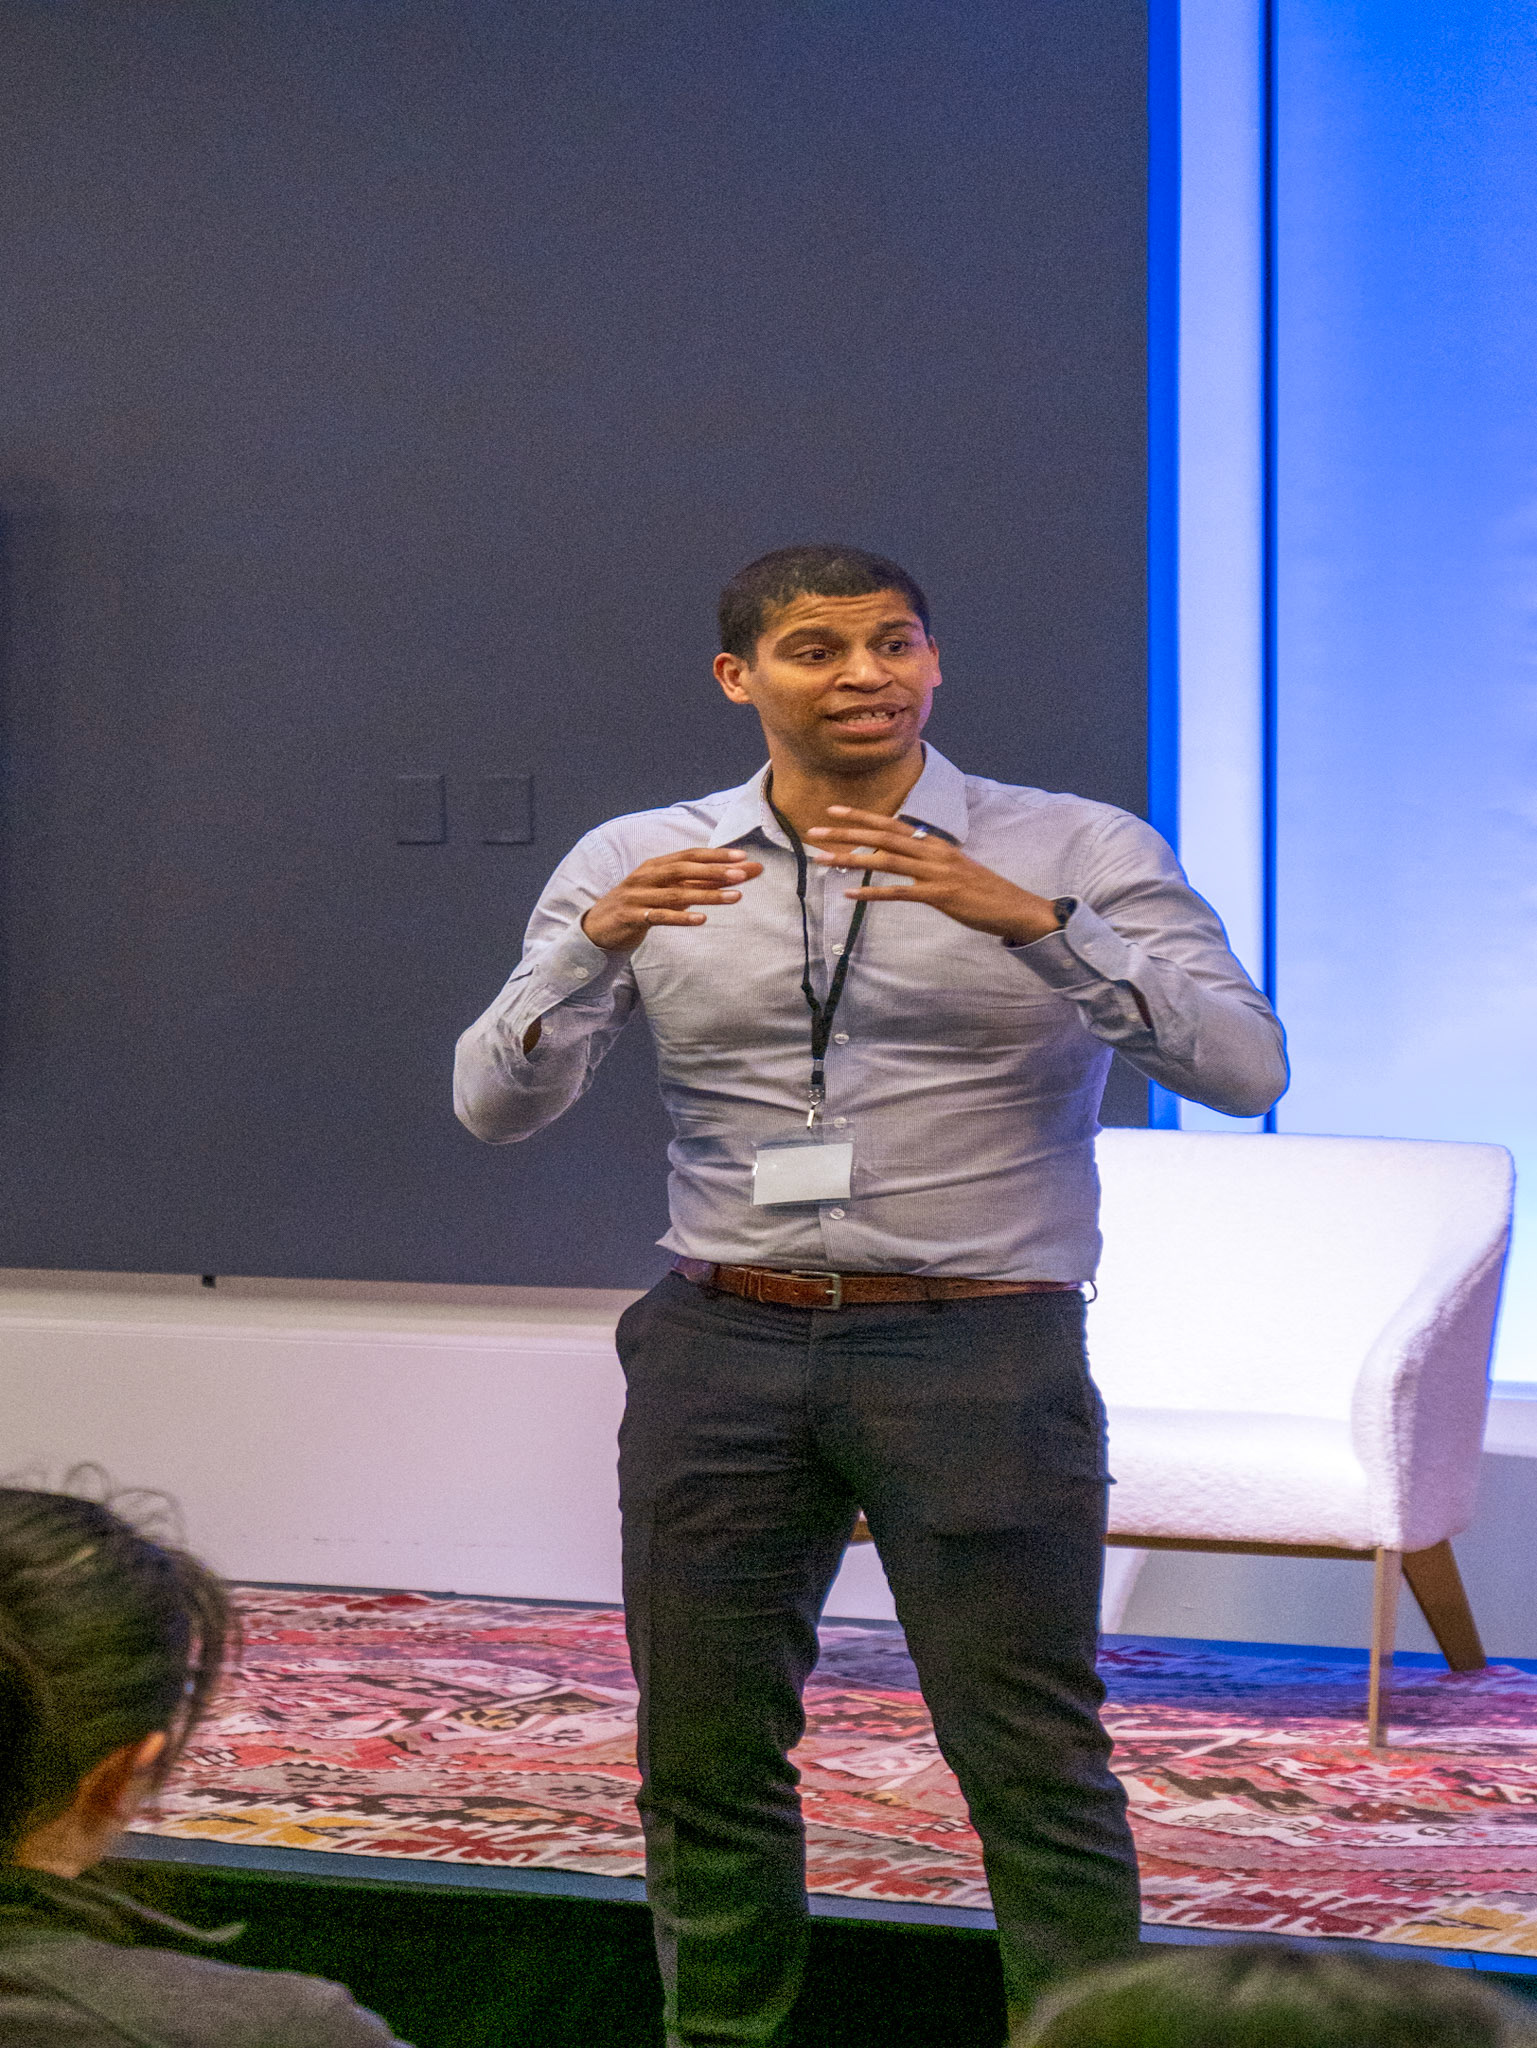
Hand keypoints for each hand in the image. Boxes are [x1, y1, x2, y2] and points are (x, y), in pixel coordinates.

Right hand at [580, 846, 762, 953]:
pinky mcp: (631, 917)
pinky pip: (659, 916)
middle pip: (684, 870)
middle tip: (742, 874)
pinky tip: (701, 919)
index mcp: (656, 865)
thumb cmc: (642, 906)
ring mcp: (637, 896)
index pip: (690, 855)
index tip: (743, 857)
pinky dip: (681, 918)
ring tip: (734, 897)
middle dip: (714, 871)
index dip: (716, 855)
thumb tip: (742, 874)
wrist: (600, 927)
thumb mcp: (670, 892)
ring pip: (676, 894)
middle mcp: (646, 876)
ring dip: (707, 895)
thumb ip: (702, 884)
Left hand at [806, 808, 1061, 944]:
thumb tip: (901, 853)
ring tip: (822, 860)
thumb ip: (926, 859)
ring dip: (851, 859)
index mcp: (935, 843)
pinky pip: (899, 892)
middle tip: (815, 832)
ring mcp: (936, 872)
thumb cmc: (981, 891)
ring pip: (885, 860)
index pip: (892, 823)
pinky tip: (850, 892)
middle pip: (882, 836)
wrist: (1014, 907)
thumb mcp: (951, 867)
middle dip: (846, 832)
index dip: (861, 816)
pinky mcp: (940, 895)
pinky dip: (873, 891)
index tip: (833, 811)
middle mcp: (933, 851)